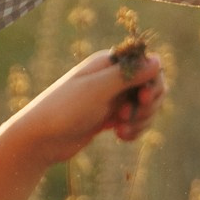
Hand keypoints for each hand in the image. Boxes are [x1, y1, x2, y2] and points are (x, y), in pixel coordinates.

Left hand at [15, 46, 166, 164]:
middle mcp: (113, 78)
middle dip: (149, 105)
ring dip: (141, 120)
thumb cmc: (65, 109)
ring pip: (145, 107)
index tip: (145, 98)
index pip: (149, 65)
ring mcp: (112, 98)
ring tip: (121, 130)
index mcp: (109, 63)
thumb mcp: (98, 90)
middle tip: (129, 116)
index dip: (153, 82)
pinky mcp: (110, 117)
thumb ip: (128, 76)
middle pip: (152, 86)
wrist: (41, 138)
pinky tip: (119, 137)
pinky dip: (133, 130)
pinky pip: (134, 121)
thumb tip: (158, 61)